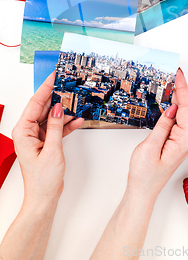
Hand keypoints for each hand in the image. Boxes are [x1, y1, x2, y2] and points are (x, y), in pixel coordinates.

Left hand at [12, 71, 83, 205]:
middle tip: (69, 85)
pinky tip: (78, 119)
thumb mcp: (52, 150)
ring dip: (65, 111)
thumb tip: (58, 107)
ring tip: (77, 101)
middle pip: (44, 107)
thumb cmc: (42, 179)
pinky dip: (67, 124)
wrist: (44, 198)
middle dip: (57, 96)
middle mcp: (28, 132)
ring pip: (52, 116)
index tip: (54, 76)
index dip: (46, 88)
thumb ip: (55, 126)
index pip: (35, 103)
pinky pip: (57, 127)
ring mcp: (38, 136)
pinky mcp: (46, 142)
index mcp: (23, 131)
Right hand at [127, 68, 187, 201]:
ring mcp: (180, 141)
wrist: (142, 192)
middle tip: (175, 72)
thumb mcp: (150, 146)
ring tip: (172, 81)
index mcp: (182, 140)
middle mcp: (185, 140)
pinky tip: (169, 100)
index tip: (179, 74)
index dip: (181, 89)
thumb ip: (163, 125)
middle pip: (185, 108)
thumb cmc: (145, 174)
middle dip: (180, 89)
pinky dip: (172, 108)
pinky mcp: (174, 141)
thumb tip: (171, 107)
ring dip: (177, 97)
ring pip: (180, 113)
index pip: (184, 108)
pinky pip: (176, 120)